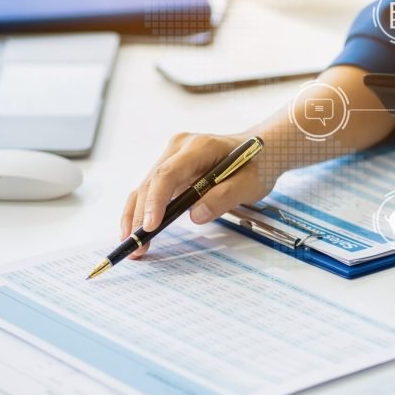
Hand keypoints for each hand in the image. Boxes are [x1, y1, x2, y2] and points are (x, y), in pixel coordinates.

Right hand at [120, 132, 275, 257]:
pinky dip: (143, 211)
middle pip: (152, 182)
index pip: (168, 173)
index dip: (156, 200)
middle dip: (140, 216)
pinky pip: (152, 190)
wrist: (262, 149)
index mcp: (199, 147)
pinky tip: (137, 231)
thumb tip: (195, 216)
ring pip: (146, 187)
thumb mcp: (250, 184)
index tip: (150, 226)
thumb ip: (224, 197)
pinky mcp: (171, 170)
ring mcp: (173, 158)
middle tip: (135, 246)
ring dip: (136, 216)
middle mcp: (180, 148)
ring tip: (132, 245)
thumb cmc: (257, 164)